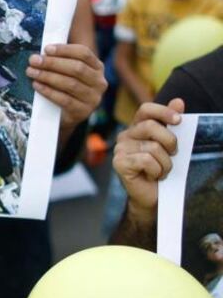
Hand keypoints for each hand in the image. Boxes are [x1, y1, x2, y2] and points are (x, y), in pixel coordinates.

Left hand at [26, 44, 107, 132]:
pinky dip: (48, 91)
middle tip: (33, 60)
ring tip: (31, 72)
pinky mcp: (83, 111)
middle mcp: (99, 82)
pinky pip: (65, 99)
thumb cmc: (64, 87)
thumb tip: (41, 52)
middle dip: (52, 63)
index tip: (46, 49)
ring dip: (48, 76)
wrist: (64, 115)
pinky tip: (37, 85)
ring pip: (70, 83)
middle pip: (77, 68)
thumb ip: (59, 60)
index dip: (64, 49)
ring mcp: (93, 98)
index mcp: (97, 67)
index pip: (84, 53)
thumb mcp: (66, 72)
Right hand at [112, 99, 182, 222]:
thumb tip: (178, 101)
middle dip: (170, 142)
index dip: (162, 111)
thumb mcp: (169, 144)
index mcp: (137, 128)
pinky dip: (156, 170)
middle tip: (172, 155)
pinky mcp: (119, 163)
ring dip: (164, 163)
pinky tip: (151, 176)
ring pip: (152, 147)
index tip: (179, 120)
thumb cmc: (160, 169)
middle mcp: (125, 136)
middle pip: (151, 127)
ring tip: (160, 170)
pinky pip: (146, 161)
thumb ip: (171, 122)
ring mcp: (120, 149)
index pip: (146, 109)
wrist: (152, 196)